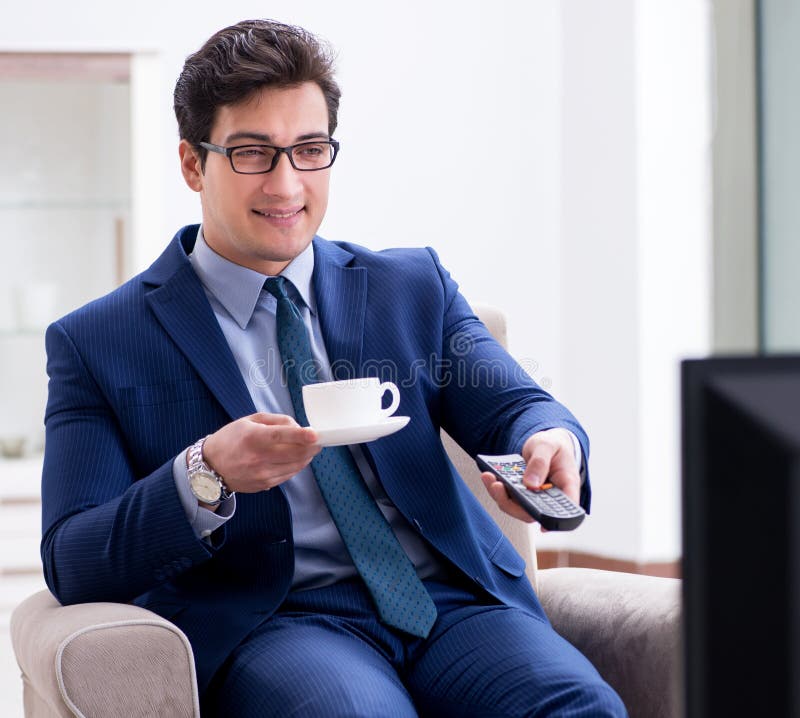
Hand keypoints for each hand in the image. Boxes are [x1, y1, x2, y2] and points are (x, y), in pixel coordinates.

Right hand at [201, 413, 320, 493]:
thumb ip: (277, 420)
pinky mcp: (265, 484)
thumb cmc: (231, 439)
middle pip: (295, 454)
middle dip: (312, 446)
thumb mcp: (250, 421)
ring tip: (308, 447)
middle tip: (318, 440)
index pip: (281, 436)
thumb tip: (298, 427)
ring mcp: (262, 474)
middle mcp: (258, 458)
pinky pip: (289, 474)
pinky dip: (296, 465)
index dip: (301, 436)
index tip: (315, 434)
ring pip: (296, 466)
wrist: (211, 467)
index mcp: (254, 438)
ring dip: (307, 456)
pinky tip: (294, 458)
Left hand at [480, 428, 580, 524]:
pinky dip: (496, 488)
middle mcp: (550, 497)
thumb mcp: (547, 446)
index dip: (556, 521)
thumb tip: (531, 484)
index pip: (566, 509)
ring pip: (517, 507)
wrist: (545, 444)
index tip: (543, 526)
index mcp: (566, 486)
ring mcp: (534, 498)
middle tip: (497, 486)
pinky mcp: (521, 495)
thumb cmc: (552, 445)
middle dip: (512, 504)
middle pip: (533, 513)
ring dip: (500, 495)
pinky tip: (488, 476)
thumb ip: (540, 462)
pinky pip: (508, 497)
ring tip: (488, 477)